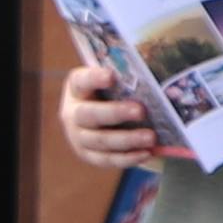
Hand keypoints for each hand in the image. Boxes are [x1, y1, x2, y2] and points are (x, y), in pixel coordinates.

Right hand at [54, 62, 169, 172]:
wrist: (105, 117)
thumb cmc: (115, 92)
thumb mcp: (116, 80)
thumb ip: (127, 74)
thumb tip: (151, 63)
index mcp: (76, 88)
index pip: (81, 81)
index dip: (94, 78)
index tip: (112, 76)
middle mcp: (72, 113)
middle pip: (88, 114)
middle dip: (115, 113)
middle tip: (141, 111)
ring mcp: (77, 137)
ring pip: (100, 141)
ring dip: (127, 139)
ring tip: (151, 137)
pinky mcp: (88, 155)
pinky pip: (106, 160)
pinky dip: (127, 158)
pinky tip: (146, 153)